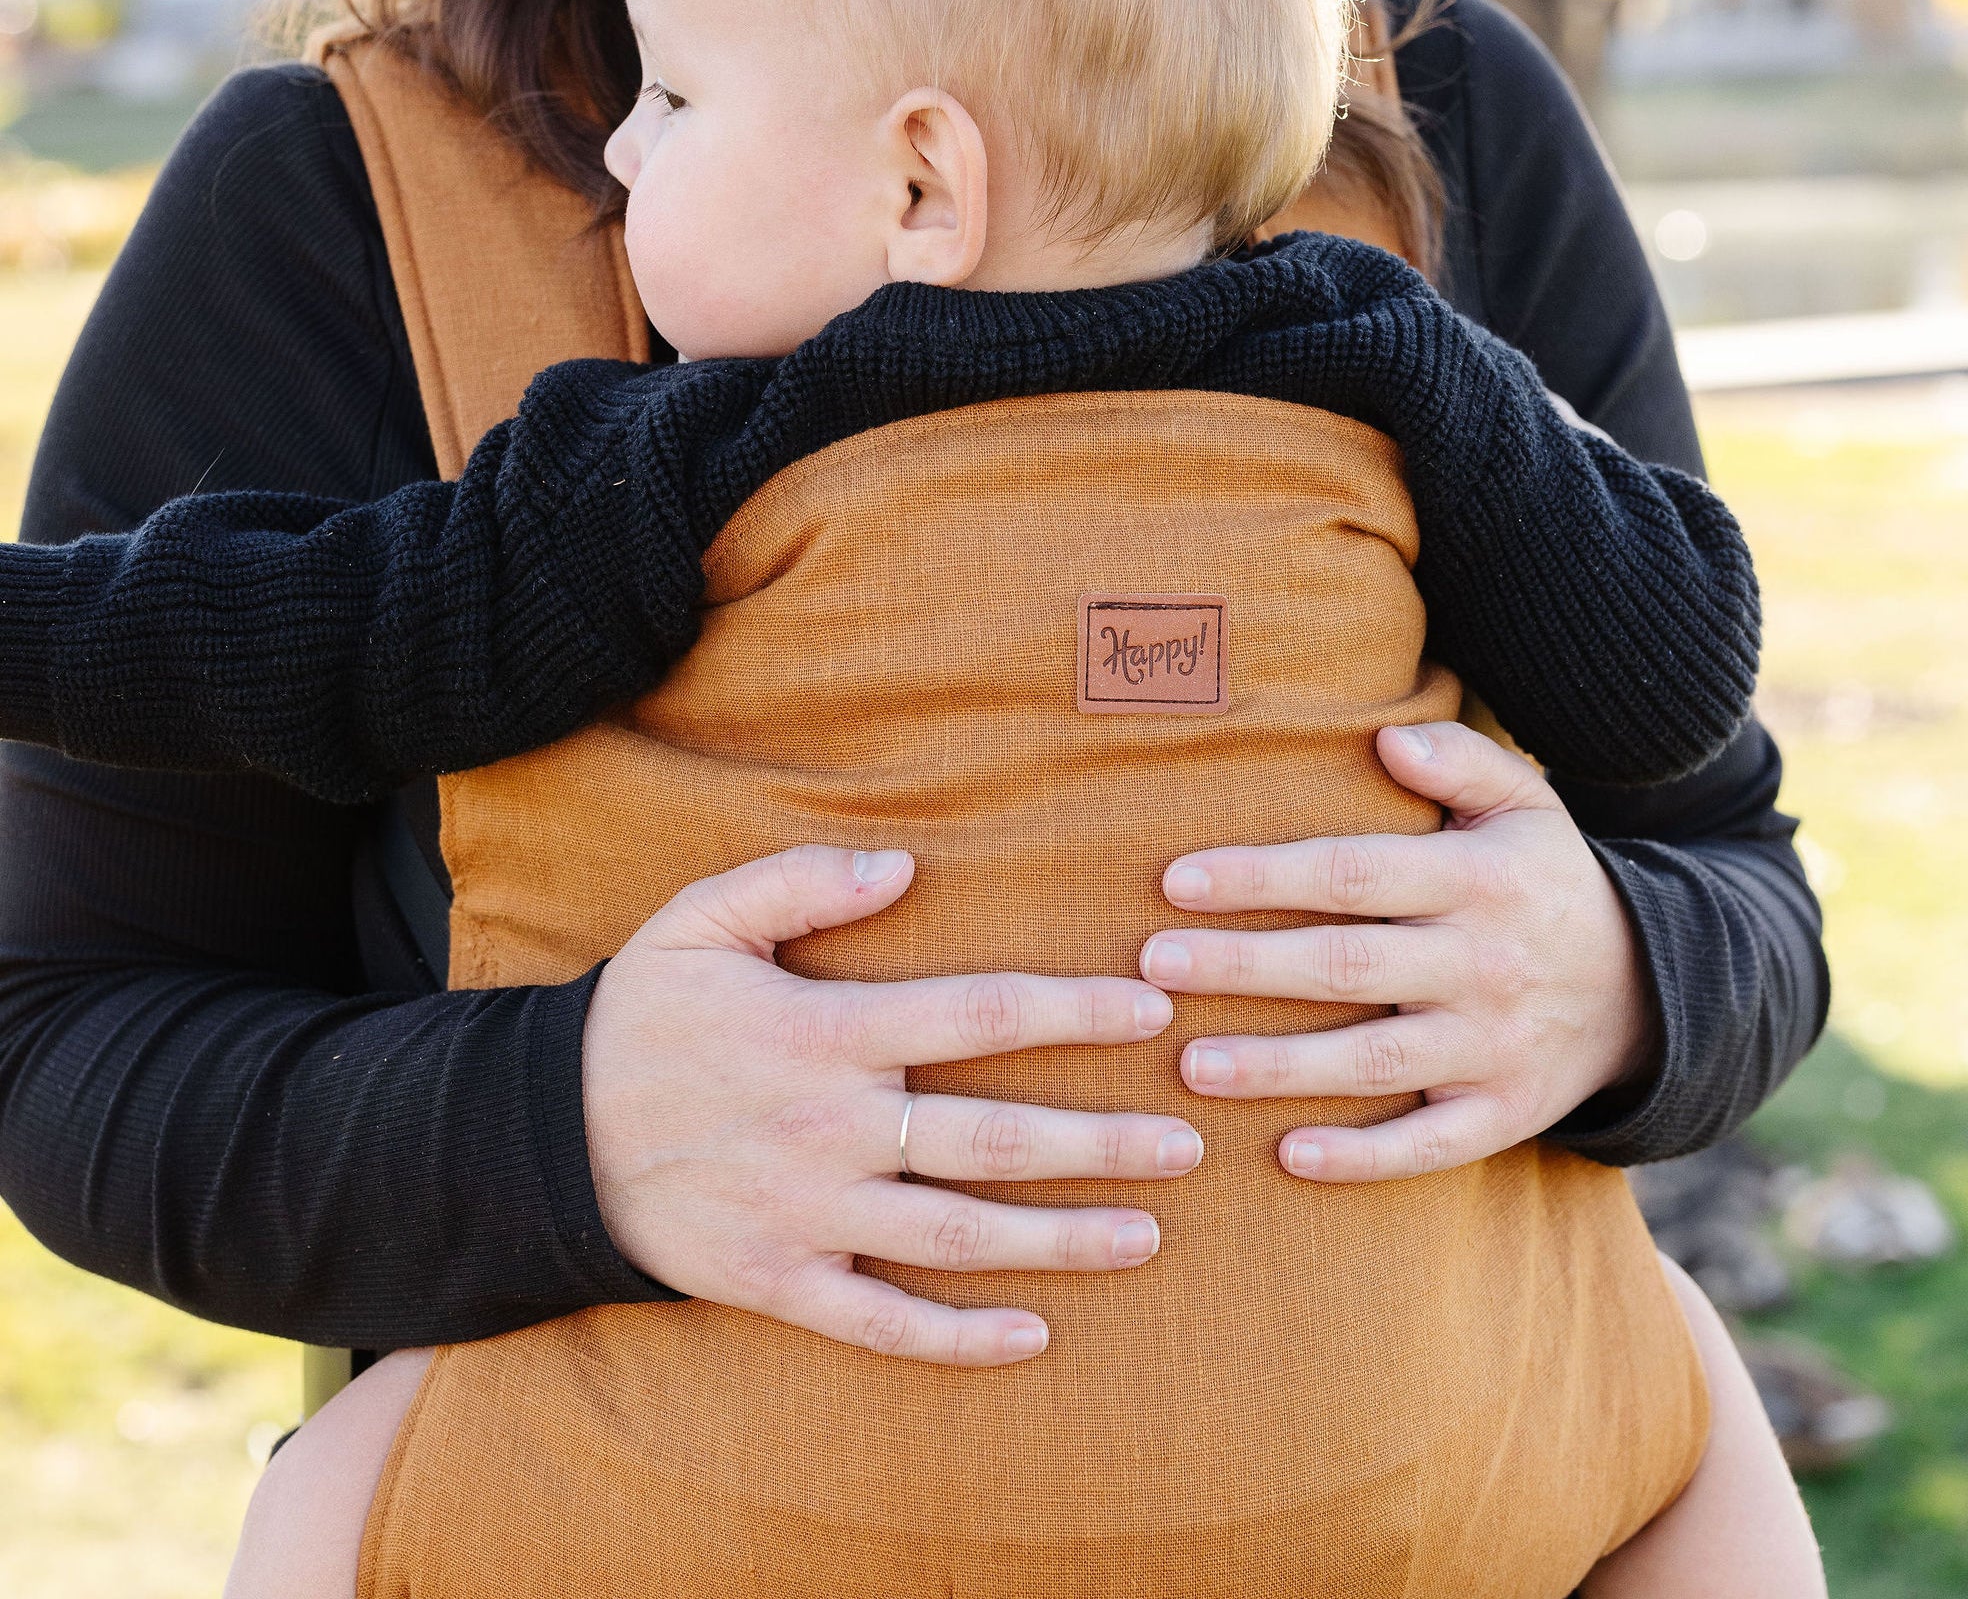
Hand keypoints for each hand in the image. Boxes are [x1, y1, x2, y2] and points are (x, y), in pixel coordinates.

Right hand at [583, 846, 1201, 1367]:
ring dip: (1061, 1238)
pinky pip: (882, 1323)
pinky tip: (1034, 1335)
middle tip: (1191, 1143)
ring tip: (1149, 1234)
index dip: (1072, 1011)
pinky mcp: (781, 1283)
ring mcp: (808, 1216)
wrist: (539, 1139)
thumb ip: (798, 880)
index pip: (977, 1014)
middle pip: (992, 1138)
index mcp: (824, 1031)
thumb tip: (901, 866)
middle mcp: (831, 1129)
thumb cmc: (640, 1017)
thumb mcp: (699, 920)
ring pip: (958, 1236)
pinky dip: (958, 1338)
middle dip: (1101, 1141)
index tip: (1151, 1011)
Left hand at [1138, 722, 1653, 1181]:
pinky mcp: (1503, 1116)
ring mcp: (1493, 1048)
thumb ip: (1459, 762)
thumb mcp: (1525, 804)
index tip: (1176, 882)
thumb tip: (1385, 737)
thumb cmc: (1543, 882)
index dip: (1262, 878)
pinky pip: (1428, 1145)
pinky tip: (1287, 1155)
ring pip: (1373, 1061)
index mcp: (1477, 881)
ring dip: (1279, 1066)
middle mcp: (1482, 965)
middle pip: (1346, 966)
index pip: (1352, 873)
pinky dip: (1361, 1156)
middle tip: (1153, 966)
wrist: (1651, 989)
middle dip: (1245, 967)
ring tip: (1190, 1066)